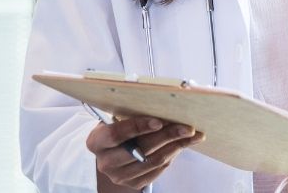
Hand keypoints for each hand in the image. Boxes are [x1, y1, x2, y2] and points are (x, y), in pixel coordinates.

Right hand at [87, 115, 202, 189]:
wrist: (112, 150)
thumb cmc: (118, 126)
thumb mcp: (118, 116)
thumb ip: (134, 112)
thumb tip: (165, 104)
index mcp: (96, 141)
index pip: (116, 134)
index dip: (138, 127)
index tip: (159, 121)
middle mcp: (105, 162)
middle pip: (141, 150)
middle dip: (167, 136)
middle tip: (187, 127)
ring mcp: (119, 176)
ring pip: (153, 161)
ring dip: (176, 146)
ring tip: (191, 135)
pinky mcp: (133, 184)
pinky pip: (157, 170)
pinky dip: (172, 155)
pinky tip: (181, 144)